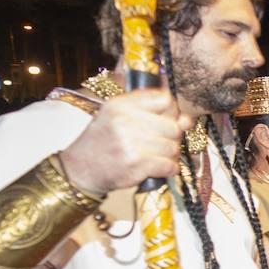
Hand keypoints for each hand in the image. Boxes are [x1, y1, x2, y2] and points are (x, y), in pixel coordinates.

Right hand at [60, 89, 190, 192]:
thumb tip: (187, 119)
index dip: (171, 112)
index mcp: (120, 104)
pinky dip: (169, 169)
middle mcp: (125, 121)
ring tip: (156, 156)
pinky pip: (170, 165)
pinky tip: (158, 168)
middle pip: (173, 126)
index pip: (164, 99)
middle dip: (172, 137)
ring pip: (173, 147)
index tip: (165, 120)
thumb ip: (150, 112)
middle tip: (161, 143)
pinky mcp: (137, 165)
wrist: (81, 168)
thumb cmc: (103, 141)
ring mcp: (131, 144)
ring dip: (170, 155)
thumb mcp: (116, 115)